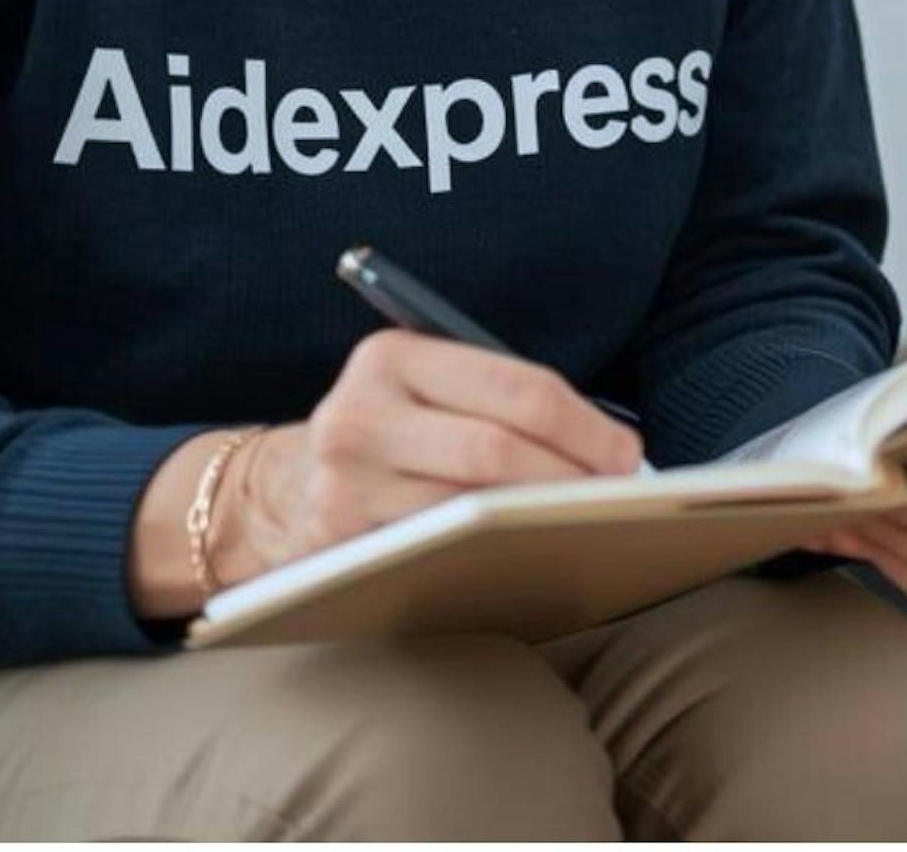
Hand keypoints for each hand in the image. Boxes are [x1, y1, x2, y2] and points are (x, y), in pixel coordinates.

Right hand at [223, 331, 645, 576]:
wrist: (280, 490)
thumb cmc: (392, 432)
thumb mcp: (424, 388)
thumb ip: (498, 398)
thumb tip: (608, 445)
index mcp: (392, 356)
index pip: (516, 388)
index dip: (585, 426)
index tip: (626, 453)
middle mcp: (361, 414)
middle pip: (495, 451)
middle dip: (570, 478)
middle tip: (615, 497)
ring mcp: (344, 483)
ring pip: (467, 508)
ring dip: (538, 520)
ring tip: (584, 522)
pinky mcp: (339, 541)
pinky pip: (436, 548)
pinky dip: (493, 550)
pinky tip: (529, 549)